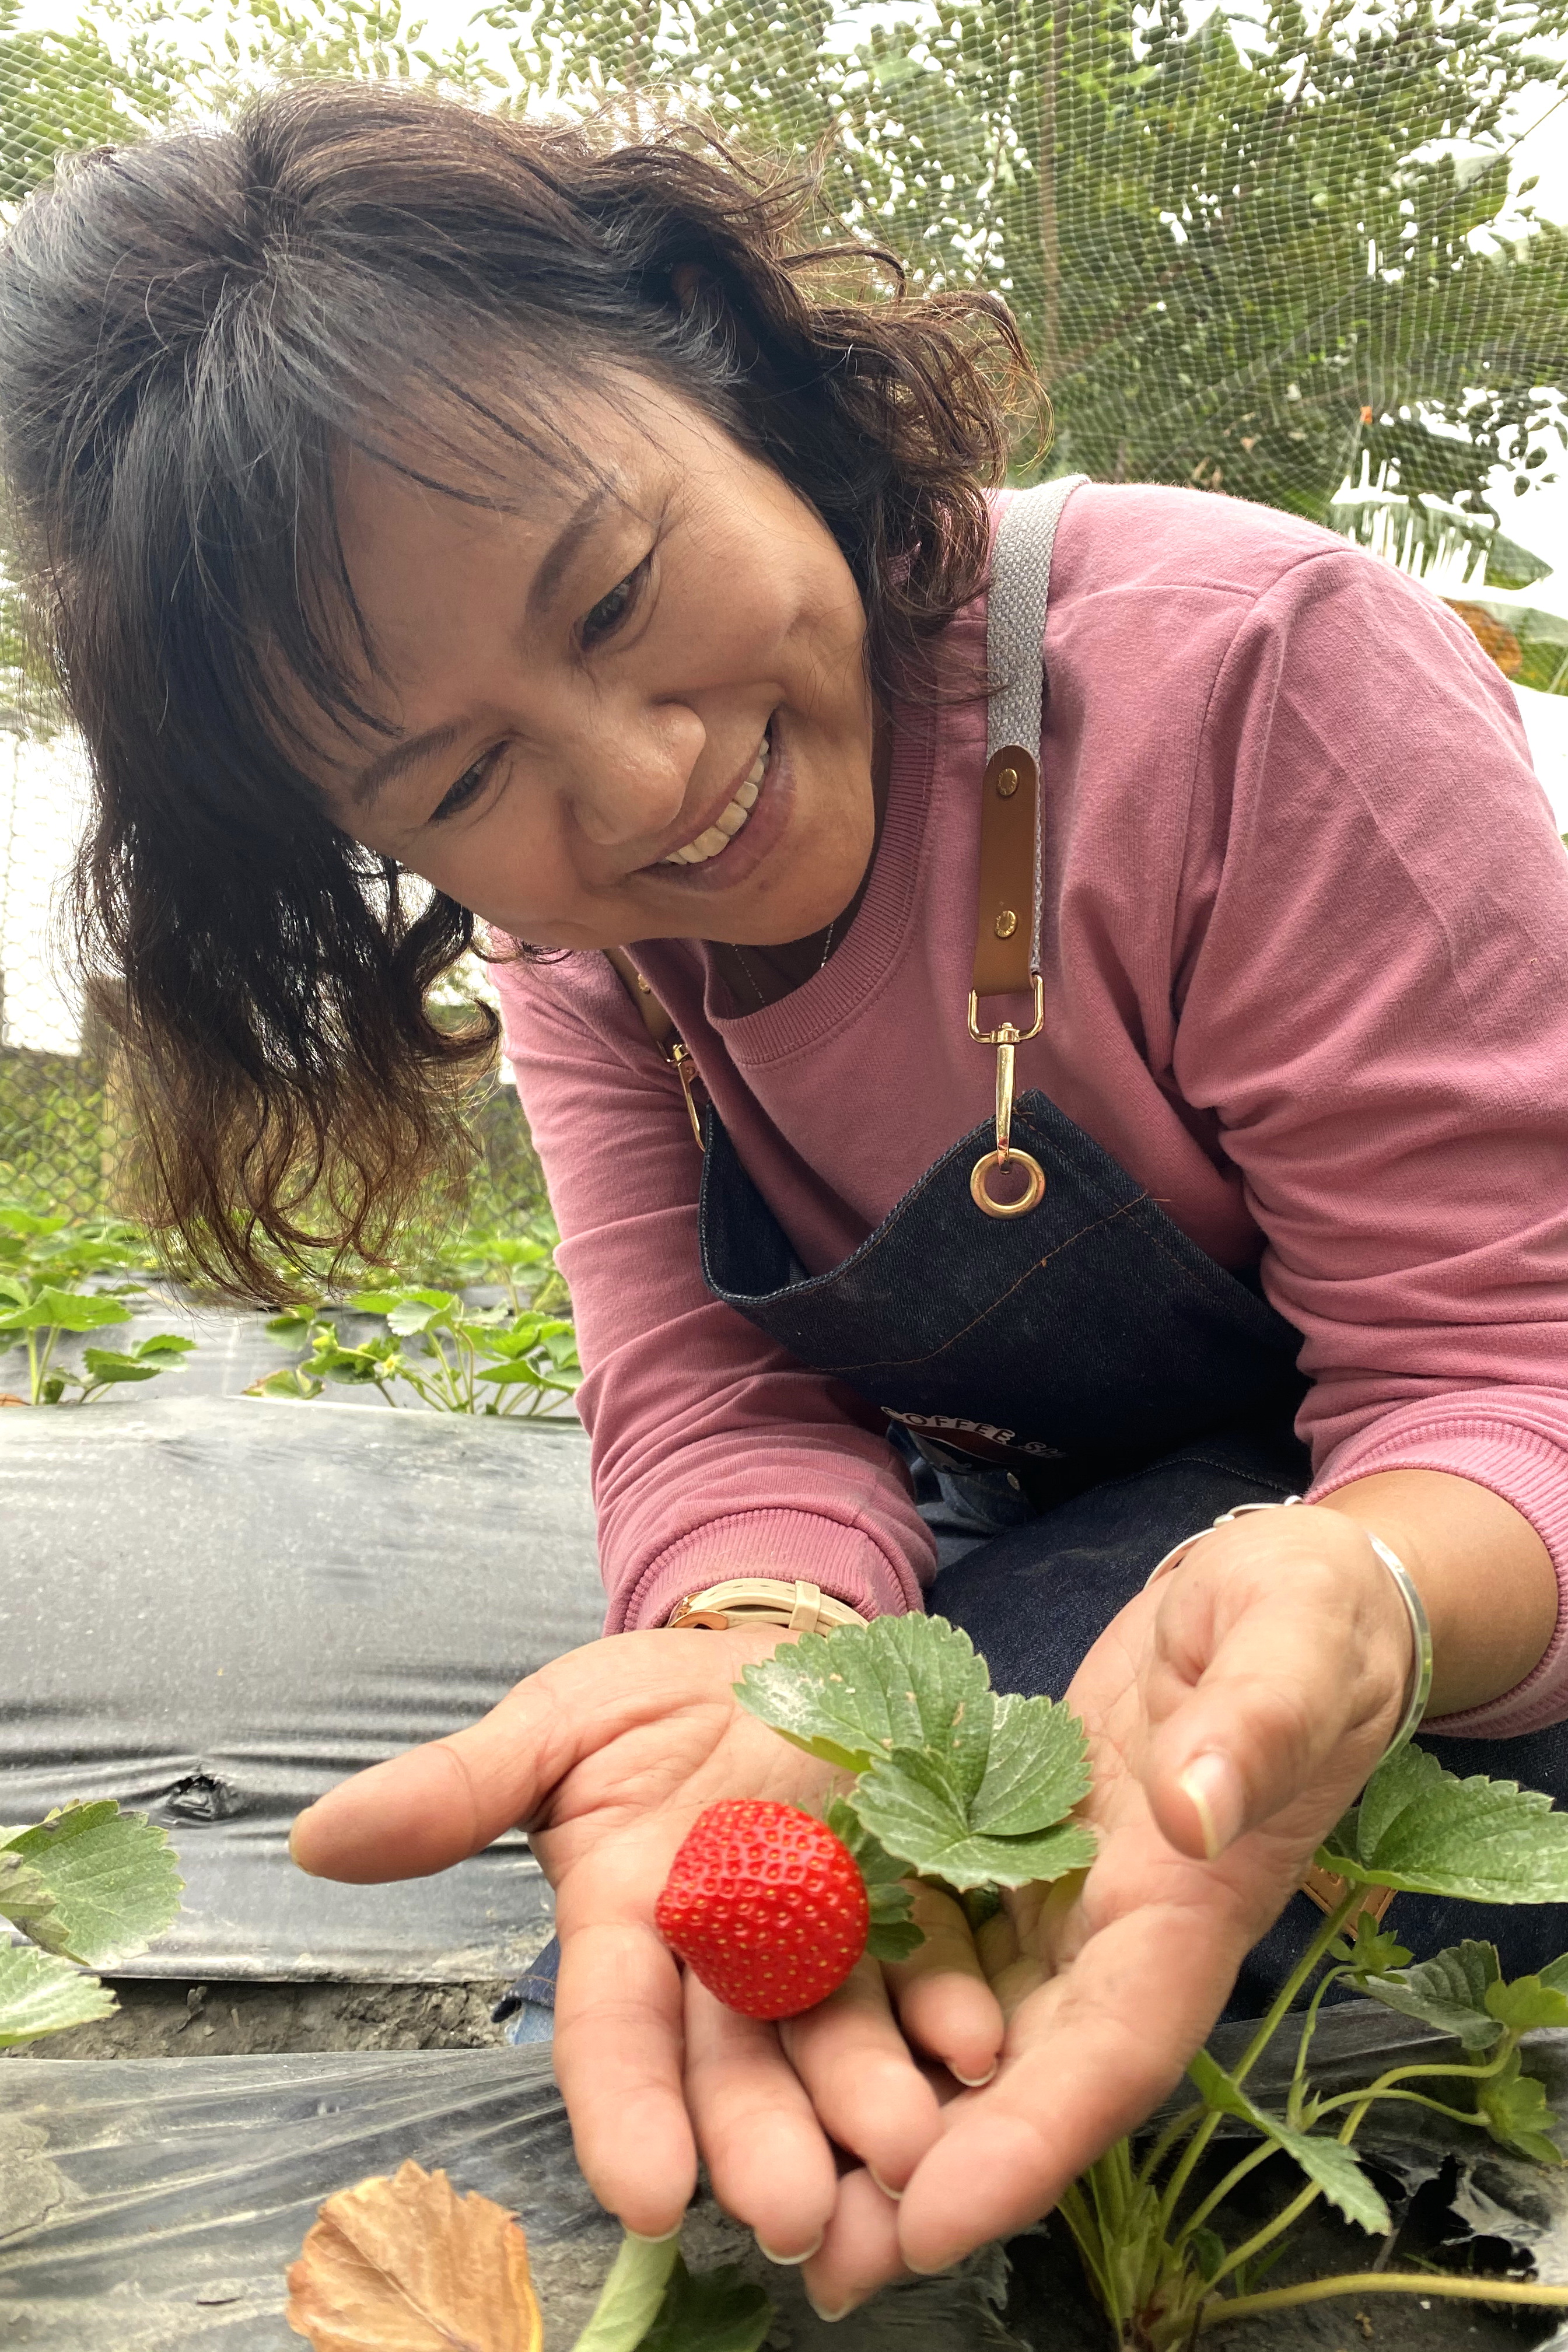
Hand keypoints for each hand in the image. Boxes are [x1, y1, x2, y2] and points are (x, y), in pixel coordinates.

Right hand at [288, 1626, 1005, 2255]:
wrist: (774, 1646)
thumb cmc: (648, 1703)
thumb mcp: (553, 1726)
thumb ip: (457, 1790)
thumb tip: (316, 1837)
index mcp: (627, 1926)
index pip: (615, 2034)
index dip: (625, 2112)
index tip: (645, 2195)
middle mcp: (725, 1959)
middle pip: (738, 2065)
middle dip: (764, 2143)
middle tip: (799, 2214)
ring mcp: (824, 1937)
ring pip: (840, 2039)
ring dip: (873, 2104)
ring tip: (910, 2152)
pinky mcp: (910, 1901)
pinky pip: (933, 1966)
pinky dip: (950, 2009)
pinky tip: (977, 2044)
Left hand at [801, 1504, 1413, 2315]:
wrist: (1280, 1592)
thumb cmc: (1301, 1612)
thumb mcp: (1288, 1640)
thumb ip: (1251, 1724)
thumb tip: (1195, 1809)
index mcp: (1192, 1903)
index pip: (1111, 2050)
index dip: (1029, 2146)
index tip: (931, 2222)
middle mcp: (1125, 1931)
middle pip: (1028, 2080)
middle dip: (934, 2180)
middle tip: (820, 2261)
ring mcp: (1069, 1901)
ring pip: (976, 2035)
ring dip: (895, 2121)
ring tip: (787, 2196)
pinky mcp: (1018, 1854)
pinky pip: (945, 1949)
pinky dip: (884, 2011)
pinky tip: (796, 2047)